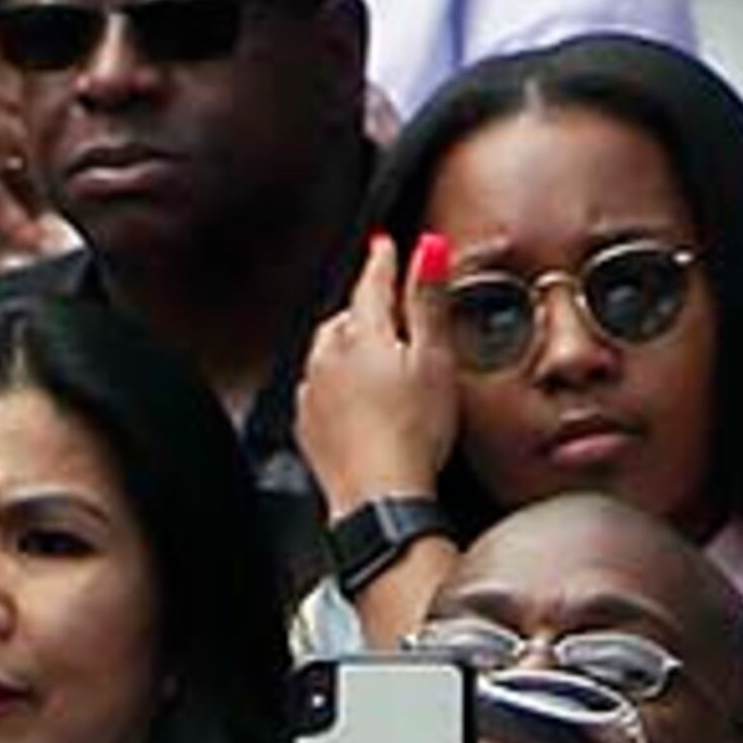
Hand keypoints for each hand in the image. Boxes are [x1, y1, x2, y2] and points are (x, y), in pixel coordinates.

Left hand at [294, 233, 460, 506]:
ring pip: (328, 350)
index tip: (386, 244)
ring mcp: (313, 392)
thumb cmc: (413, 433)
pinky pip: (320, 387)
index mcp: (362, 336)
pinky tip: (356, 394)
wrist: (379, 497)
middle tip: (387, 299)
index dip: (383, 261)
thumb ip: (427, 301)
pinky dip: (338, 380)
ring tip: (376, 347)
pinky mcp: (308, 424)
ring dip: (350, 341)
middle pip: (347, 317)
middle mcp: (327, 358)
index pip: (371, 283)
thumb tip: (427, 250)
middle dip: (366, 305)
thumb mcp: (434, 358)